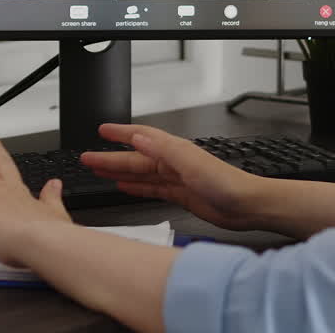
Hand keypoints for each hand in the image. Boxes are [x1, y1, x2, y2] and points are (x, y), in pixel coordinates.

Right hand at [81, 124, 262, 230]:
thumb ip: (163, 149)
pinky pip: (151, 189)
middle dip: (110, 157)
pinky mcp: (180, 195)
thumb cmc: (226, 183)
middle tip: (88, 158)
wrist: (246, 205)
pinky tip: (125, 188)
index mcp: (174, 150)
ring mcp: (176, 179)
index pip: (141, 137)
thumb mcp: (191, 162)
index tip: (102, 130)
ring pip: (140, 174)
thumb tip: (138, 137)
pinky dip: (136, 188)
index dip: (120, 133)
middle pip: (135, 158)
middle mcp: (173, 162)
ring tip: (99, 171)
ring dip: (119, 172)